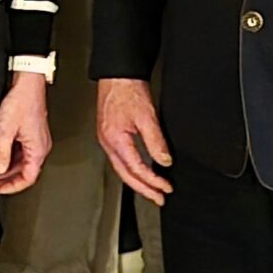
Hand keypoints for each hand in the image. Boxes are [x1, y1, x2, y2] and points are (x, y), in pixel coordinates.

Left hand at [0, 73, 51, 194]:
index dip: (13, 187)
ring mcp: (39, 140)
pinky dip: (14, 158)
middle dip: (11, 180)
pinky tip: (3, 157)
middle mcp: (42, 146)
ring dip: (12, 169)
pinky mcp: (35, 133)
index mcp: (38, 149)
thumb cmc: (21, 101)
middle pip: (28, 172)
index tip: (0, 189)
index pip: (28, 178)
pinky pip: (26, 152)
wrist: (28, 83)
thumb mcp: (6, 129)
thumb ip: (2, 152)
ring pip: (26, 162)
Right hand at [97, 78, 173, 204]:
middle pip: (126, 175)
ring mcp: (106, 139)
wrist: (117, 74)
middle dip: (144, 189)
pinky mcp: (109, 135)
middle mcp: (108, 142)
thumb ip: (156, 141)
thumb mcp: (147, 116)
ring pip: (122, 169)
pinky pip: (120, 159)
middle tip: (159, 198)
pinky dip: (132, 169)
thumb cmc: (127, 89)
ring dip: (138, 182)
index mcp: (116, 139)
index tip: (166, 187)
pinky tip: (140, 171)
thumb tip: (164, 161)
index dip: (153, 181)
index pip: (137, 168)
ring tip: (152, 190)